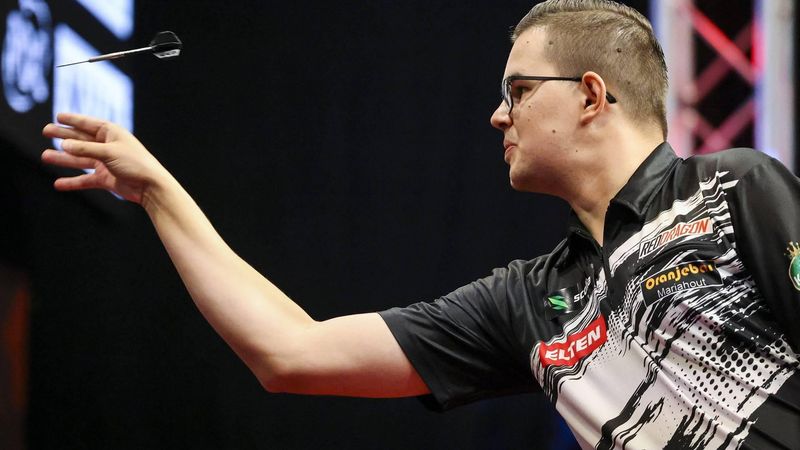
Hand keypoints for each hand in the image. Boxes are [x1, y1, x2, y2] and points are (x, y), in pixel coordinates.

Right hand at [41, 113, 170, 204]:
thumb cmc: (135, 164)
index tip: (58, 116)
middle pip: (81, 140)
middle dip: (63, 136)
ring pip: (80, 159)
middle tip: (45, 131)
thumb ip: (86, 149)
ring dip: (63, 158)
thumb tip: (64, 144)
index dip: (74, 120)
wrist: (151, 187)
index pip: (89, 124)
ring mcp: (106, 163)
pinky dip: (73, 182)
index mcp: (112, 134)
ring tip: (45, 156)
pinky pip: (85, 179)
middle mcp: (108, 147)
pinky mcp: (106, 178)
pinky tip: (58, 184)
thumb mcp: (109, 152)